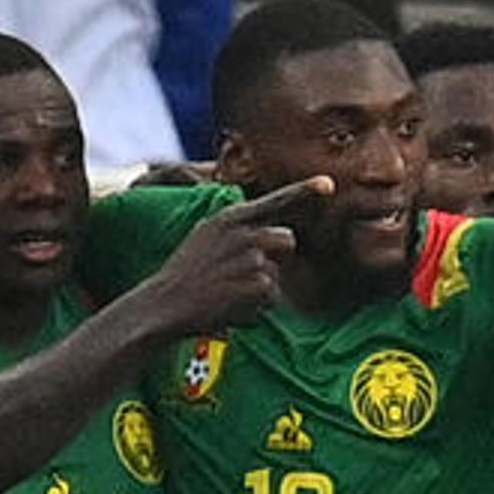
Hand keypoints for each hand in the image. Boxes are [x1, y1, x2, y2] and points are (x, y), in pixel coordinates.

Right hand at [124, 178, 319, 337]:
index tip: (329, 184)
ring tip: (227, 292)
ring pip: (277, 274)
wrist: (165, 303)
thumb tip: (272, 231)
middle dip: (275, 257)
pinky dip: (254, 308)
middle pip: (287, 239)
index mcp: (231, 217)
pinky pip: (271, 300)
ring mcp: (252, 258)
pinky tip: (228, 306)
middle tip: (242, 272)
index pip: (275, 200)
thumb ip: (238, 228)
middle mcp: (244, 232)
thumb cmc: (186, 272)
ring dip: (260, 288)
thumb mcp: (206, 235)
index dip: (305, 190)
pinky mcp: (258, 285)